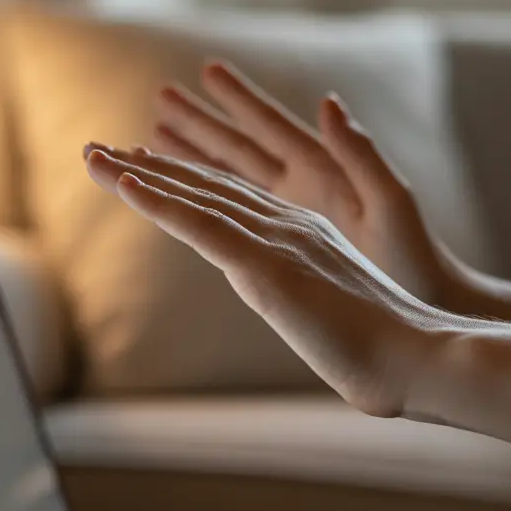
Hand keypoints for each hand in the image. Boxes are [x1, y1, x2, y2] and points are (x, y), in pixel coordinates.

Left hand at [84, 144, 510, 458]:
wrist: (417, 360)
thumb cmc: (384, 353)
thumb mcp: (333, 316)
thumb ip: (302, 297)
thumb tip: (277, 295)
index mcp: (305, 236)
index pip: (233, 201)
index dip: (184, 181)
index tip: (145, 169)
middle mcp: (290, 225)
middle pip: (206, 186)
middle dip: (149, 166)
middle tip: (100, 150)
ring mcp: (279, 240)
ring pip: (196, 195)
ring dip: (138, 174)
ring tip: (93, 155)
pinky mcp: (268, 264)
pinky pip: (202, 225)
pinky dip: (160, 201)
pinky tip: (124, 184)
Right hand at [150, 62, 451, 304]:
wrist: (425, 302)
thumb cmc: (414, 258)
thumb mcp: (392, 202)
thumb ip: (360, 154)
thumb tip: (329, 104)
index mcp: (323, 171)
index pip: (270, 128)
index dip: (238, 101)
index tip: (206, 73)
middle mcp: (303, 185)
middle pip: (240, 146)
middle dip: (200, 124)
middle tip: (160, 99)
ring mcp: (293, 213)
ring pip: (231, 177)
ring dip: (196, 157)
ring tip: (155, 136)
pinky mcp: (287, 241)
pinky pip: (236, 212)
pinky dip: (208, 198)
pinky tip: (185, 194)